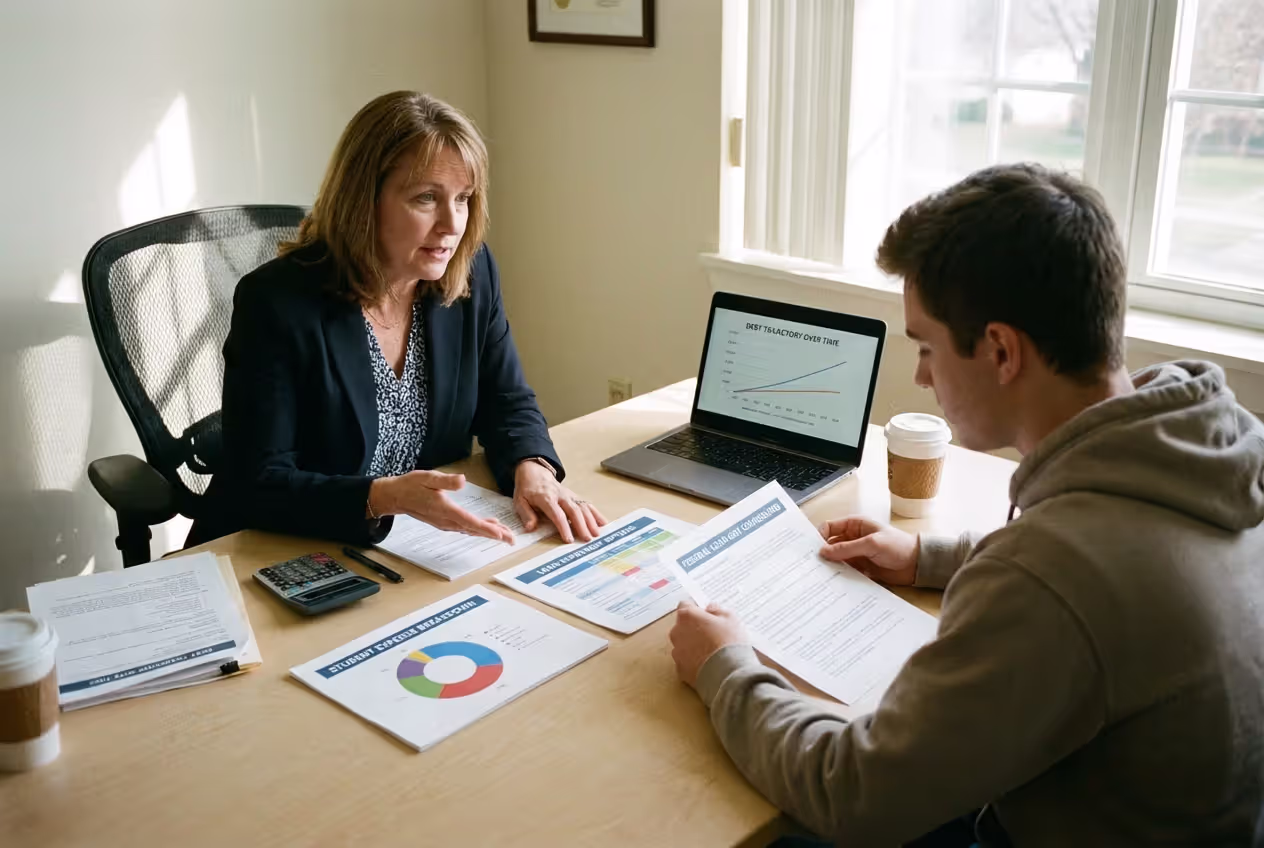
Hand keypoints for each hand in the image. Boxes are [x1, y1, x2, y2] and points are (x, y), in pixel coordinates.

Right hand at [371, 471, 513, 542]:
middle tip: (512, 539)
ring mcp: (445, 523)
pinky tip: (486, 527)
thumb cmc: (411, 485)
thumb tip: (462, 481)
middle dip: (494, 535)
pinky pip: (465, 528)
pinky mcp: (444, 522)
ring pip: (471, 530)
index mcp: (445, 509)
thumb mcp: (428, 477)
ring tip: (505, 535)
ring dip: (488, 533)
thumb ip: (445, 481)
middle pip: (474, 530)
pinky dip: (478, 529)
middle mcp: (447, 520)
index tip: (501, 534)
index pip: (470, 521)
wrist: (396, 496)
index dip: (487, 528)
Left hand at [513, 460, 606, 543]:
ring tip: (597, 534)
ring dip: (591, 521)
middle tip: (587, 539)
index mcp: (546, 498)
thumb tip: (530, 527)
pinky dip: (596, 513)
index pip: (557, 514)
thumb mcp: (519, 501)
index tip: (569, 539)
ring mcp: (569, 495)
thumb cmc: (527, 489)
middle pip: (574, 511)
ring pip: (583, 507)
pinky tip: (603, 522)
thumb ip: (526, 514)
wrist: (535, 473)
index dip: (564, 527)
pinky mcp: (574, 496)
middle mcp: (560, 496)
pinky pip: (587, 504)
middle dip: (582, 525)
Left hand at [669, 601, 750, 688]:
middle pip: (683, 625)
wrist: (727, 673)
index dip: (697, 609)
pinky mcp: (680, 669)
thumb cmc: (729, 642)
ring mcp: (677, 652)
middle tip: (712, 634)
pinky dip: (693, 661)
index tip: (707, 615)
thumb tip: (710, 608)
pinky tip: (708, 664)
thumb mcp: (730, 619)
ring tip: (711, 651)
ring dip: (693, 645)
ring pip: (683, 644)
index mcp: (687, 616)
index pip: (685, 605)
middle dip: (694, 628)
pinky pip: (685, 661)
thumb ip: (718, 610)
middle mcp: (677, 632)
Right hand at [818, 516, 918, 585]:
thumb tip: (823, 551)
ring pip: (836, 559)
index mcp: (854, 525)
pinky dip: (839, 575)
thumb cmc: (898, 546)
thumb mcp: (871, 544)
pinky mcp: (860, 568)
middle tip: (813, 566)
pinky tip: (834, 582)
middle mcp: (852, 538)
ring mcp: (856, 554)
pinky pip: (845, 571)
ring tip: (821, 576)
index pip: (829, 528)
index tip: (813, 550)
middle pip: (830, 545)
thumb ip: (847, 548)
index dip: (819, 537)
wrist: (917, 564)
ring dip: (830, 566)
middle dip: (822, 554)